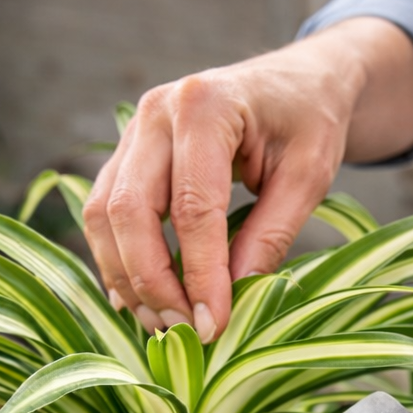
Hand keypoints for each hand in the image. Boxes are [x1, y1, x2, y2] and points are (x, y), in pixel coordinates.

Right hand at [83, 19, 412, 340]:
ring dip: (127, 278)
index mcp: (206, 105)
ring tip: (164, 322)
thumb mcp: (308, 177)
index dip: (199, 273)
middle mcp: (155, 113)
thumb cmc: (308, 122)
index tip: (212, 324)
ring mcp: (132, 133)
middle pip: (129, 211)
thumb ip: (269, 236)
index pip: (192, 207)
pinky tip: (143, 299)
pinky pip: (104, 217)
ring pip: (104, 217)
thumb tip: (228, 300)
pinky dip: (118, 262)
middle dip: (151, 281)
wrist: (295, 82)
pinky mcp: (125, 157)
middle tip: (183, 329)